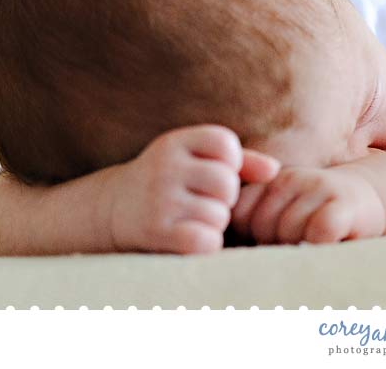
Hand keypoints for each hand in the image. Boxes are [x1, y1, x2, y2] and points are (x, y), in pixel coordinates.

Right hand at [100, 125, 279, 253]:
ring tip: (194, 219)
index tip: (216, 173)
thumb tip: (274, 170)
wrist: (111, 209)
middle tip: (207, 202)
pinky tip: (192, 238)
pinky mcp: (156, 232)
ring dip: (214, 223)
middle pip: (227, 183)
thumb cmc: (168, 181)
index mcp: (176, 142)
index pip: (225, 143)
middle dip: (225, 197)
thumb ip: (240, 161)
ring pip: (219, 215)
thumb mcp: (195, 160)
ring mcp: (159, 200)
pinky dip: (207, 244)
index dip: (231, 162)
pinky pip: (205, 241)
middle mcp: (165, 167)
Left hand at [230, 166, 385, 244]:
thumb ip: (251, 225)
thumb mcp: (280, 213)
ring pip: (288, 231)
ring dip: (300, 247)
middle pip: (261, 226)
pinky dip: (320, 245)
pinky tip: (330, 242)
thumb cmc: (314, 218)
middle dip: (274, 245)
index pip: (241, 215)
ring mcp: (317, 188)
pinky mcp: (343, 205)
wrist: (365, 202)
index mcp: (269, 181)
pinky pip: (318, 232)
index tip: (271, 240)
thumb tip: (219, 253)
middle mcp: (291, 178)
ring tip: (314, 244)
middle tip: (296, 245)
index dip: (251, 236)